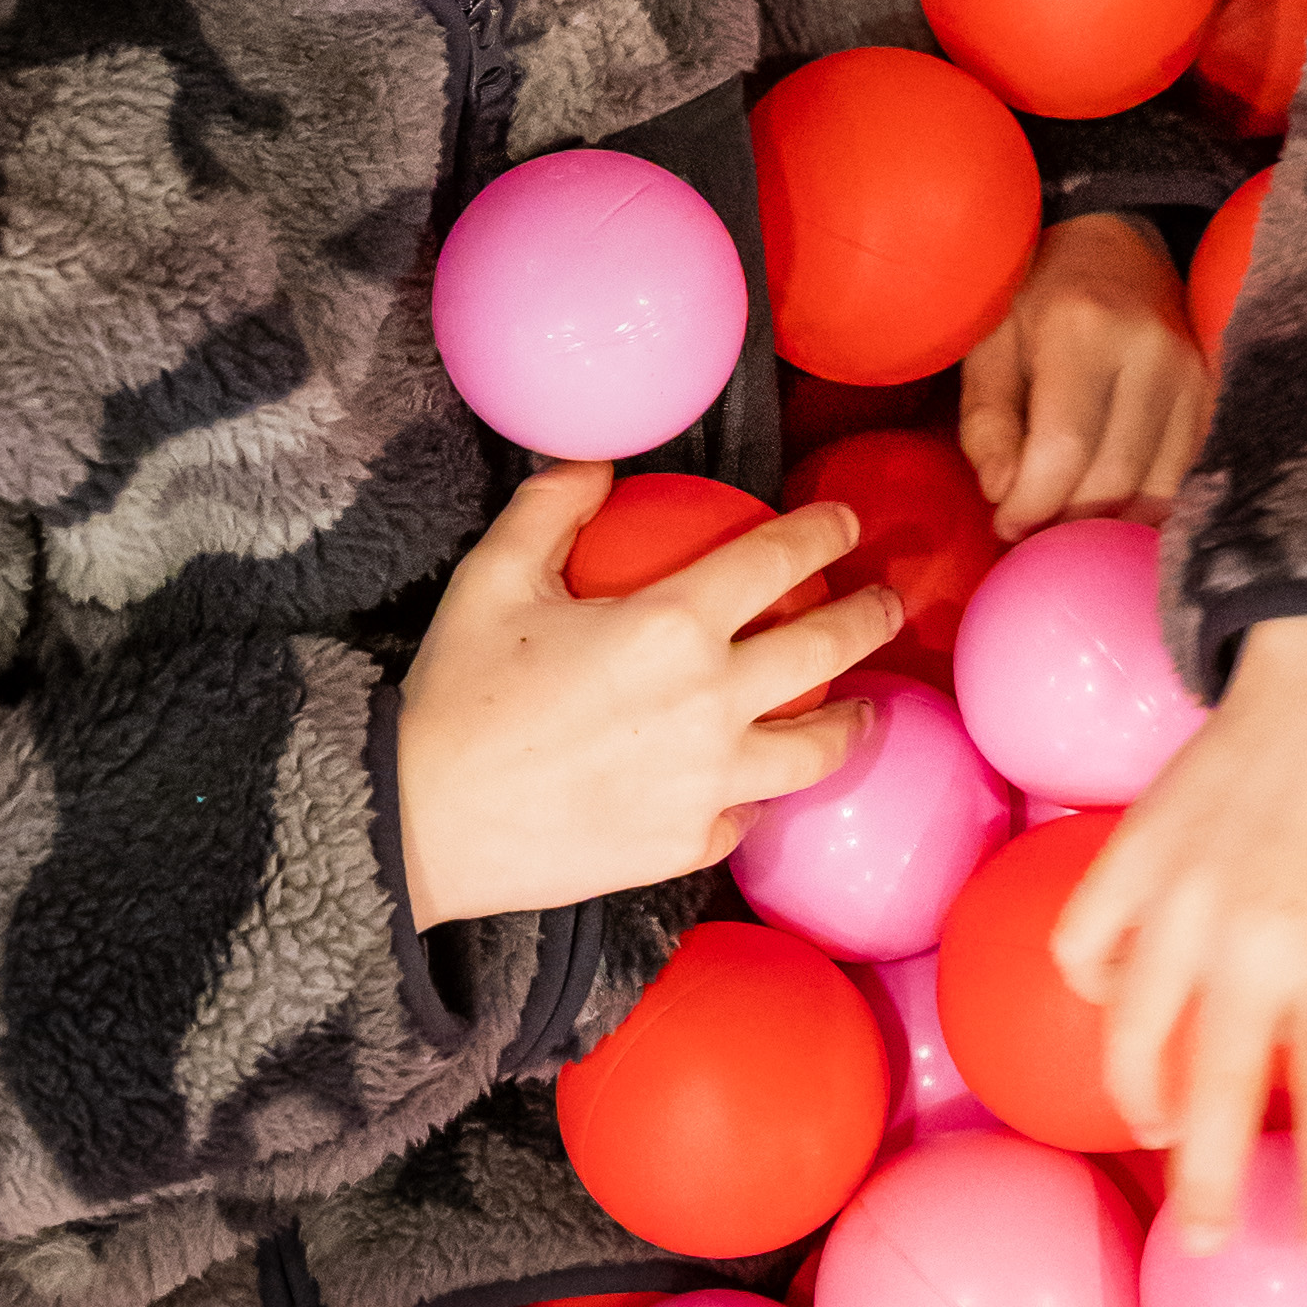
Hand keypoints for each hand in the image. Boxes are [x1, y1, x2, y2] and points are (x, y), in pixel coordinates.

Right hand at [394, 465, 900, 928]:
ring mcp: (710, 781)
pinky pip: (746, 815)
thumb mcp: (493, 578)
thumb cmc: (456, 692)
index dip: (823, 533)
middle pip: (827, 650)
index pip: (778, 560)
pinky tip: (757, 786)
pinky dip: (756, 796)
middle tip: (886, 606)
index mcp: (673, 624)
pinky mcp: (690, 843)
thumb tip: (597, 463)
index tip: (845, 523)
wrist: (421, 820)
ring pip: (815, 750)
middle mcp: (713, 702)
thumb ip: (552, 508)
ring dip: (849, 723)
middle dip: (869, 618)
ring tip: (859, 711)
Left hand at [959, 211, 1212, 540]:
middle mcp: (1149, 352)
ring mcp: (1191, 374)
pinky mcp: (1210, 394)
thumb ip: (988, 421)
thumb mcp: (989, 341)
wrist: (1113, 240)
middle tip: (1032, 533)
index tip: (1004, 523)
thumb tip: (1002, 495)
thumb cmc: (1036, 292)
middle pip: (1114, 478)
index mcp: (1082, 328)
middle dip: (1066, 523)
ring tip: (1066, 522)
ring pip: (1157, 488)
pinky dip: (1143, 503)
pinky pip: (1182, 475)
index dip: (1032, 503)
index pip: (1065, 448)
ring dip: (1107, 523)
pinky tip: (1108, 506)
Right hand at [1050, 615, 1306, 1254]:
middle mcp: (1262, 934)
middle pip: (1221, 1088)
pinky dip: (1094, 982)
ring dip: (1141, 1095)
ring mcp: (1186, 892)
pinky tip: (1122, 1003)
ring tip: (1161, 1128)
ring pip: (1131, 1029)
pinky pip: (1084, 941)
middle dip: (1208, 1182)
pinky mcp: (1134, 847)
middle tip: (1200, 1243)